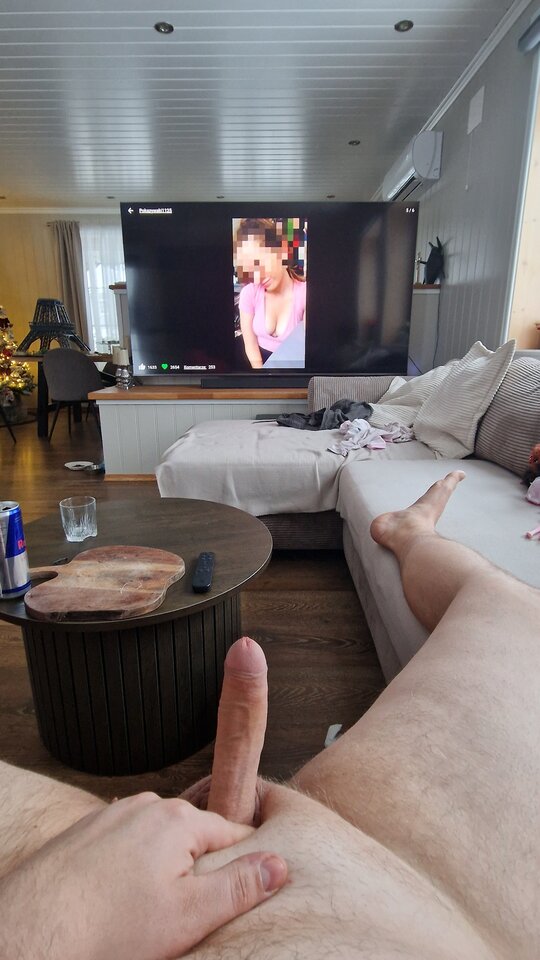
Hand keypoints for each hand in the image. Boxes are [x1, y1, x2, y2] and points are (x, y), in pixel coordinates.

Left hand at [0, 791, 286, 959]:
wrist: (31, 927)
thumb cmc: (109, 926)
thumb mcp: (188, 915)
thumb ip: (238, 887)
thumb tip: (279, 864)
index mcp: (178, 820)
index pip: (233, 833)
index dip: (244, 862)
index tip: (243, 889)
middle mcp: (146, 806)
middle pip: (194, 835)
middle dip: (198, 868)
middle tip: (186, 912)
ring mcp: (113, 815)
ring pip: (157, 841)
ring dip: (162, 868)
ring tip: (149, 910)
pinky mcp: (86, 832)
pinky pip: (125, 846)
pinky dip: (129, 868)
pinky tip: (119, 899)